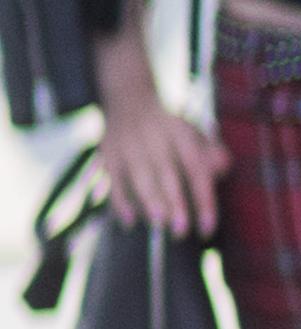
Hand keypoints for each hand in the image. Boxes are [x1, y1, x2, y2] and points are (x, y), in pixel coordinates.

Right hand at [97, 35, 226, 238]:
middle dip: (175, 202)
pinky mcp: (108, 154)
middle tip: (181, 230)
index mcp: (180, 132)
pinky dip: (119, 201)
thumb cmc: (167, 125)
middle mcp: (154, 137)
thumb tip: (221, 168)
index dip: (203, 198)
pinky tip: (129, 222)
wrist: (127, 98)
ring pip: (139, 176)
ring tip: (157, 223)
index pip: (196, 168)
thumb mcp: (194, 130)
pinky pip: (113, 180)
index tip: (207, 226)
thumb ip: (211, 150)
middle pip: (167, 173)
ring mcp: (128, 145)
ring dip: (148, 200)